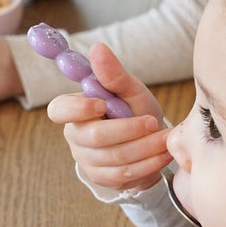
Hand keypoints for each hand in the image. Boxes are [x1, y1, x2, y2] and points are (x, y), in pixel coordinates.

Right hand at [47, 42, 172, 190]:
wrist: (150, 142)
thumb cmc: (136, 110)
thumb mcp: (130, 90)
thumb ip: (113, 74)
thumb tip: (97, 47)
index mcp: (75, 110)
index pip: (60, 110)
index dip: (78, 108)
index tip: (103, 104)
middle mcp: (75, 136)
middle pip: (94, 137)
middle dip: (129, 130)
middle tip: (153, 122)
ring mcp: (86, 160)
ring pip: (114, 157)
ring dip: (145, 148)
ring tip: (166, 139)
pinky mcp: (102, 178)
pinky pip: (125, 174)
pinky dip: (148, 163)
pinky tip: (163, 154)